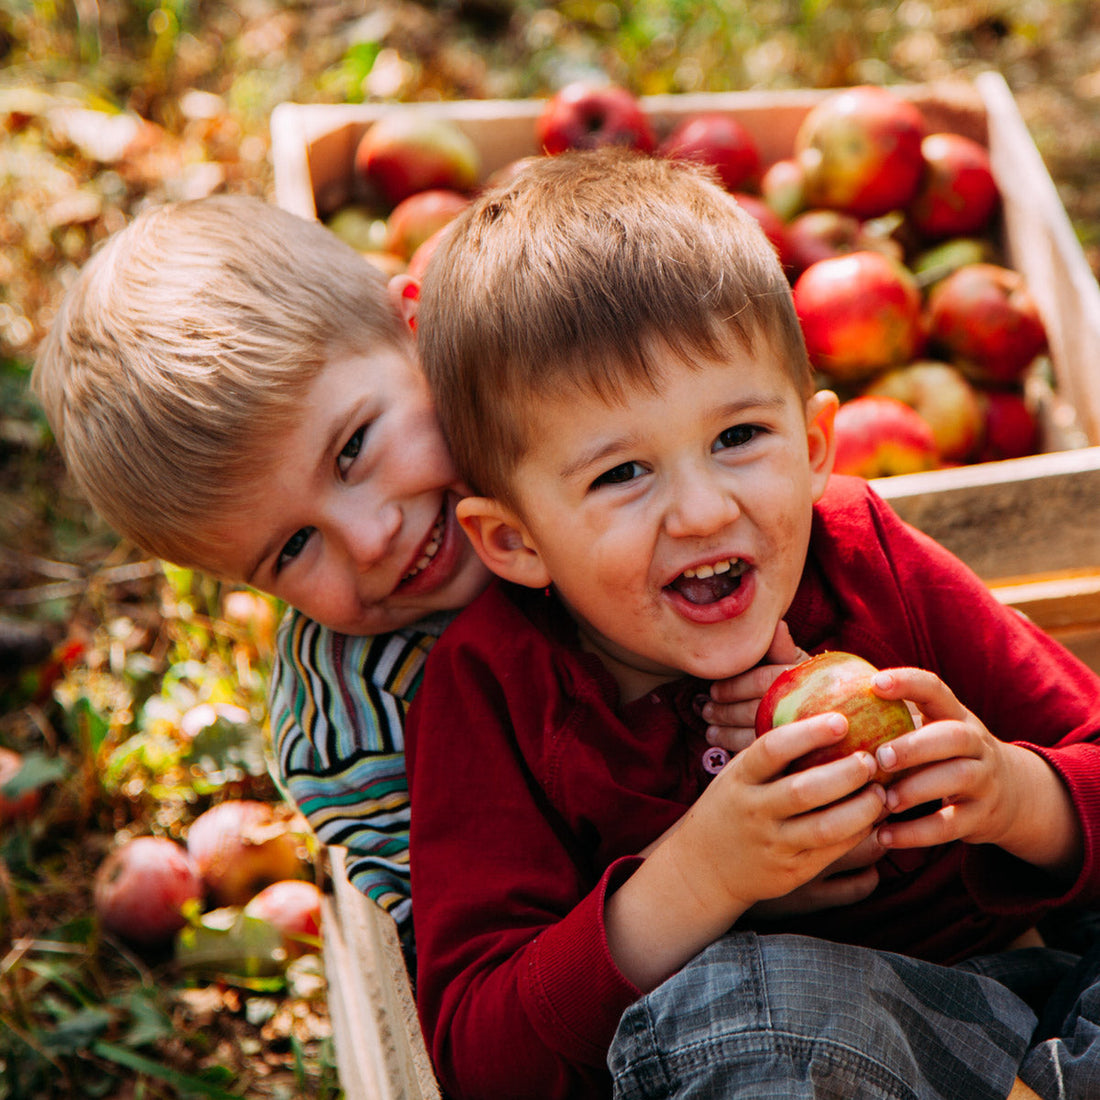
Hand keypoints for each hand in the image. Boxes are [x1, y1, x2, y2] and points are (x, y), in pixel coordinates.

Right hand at [679, 711, 886, 914]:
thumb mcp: (738, 775)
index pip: (771, 749)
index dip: (807, 733)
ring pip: (825, 828)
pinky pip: (832, 853)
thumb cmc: (732, 807)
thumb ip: (771, 754)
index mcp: (739, 778)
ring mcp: (772, 844)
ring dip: (861, 809)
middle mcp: (754, 810)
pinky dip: (858, 835)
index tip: (840, 720)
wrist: (705, 867)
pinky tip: (872, 819)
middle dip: (845, 773)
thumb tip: (824, 714)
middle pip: (804, 790)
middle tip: (871, 759)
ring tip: (880, 792)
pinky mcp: (791, 873)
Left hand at [703, 621, 807, 753]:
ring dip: (726, 730)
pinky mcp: (795, 756)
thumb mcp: (797, 662)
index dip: (735, 686)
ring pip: (755, 734)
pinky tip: (717, 739)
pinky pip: (758, 752)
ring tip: (709, 723)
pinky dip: (733, 746)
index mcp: (806, 679)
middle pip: (757, 710)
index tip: (713, 690)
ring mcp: (802, 734)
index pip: (765, 681)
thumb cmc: (807, 683)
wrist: (838, 717)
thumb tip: (776, 626)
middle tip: (706, 709)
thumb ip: (781, 648)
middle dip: (726, 711)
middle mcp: (808, 707)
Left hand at [870, 667, 1082, 876]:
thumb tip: (823, 712)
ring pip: (958, 779)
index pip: (935, 689)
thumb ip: (893, 720)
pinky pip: (951, 825)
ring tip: (882, 800)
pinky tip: (885, 836)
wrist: (1013, 796)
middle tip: (879, 757)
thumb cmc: (945, 756)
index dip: (907, 682)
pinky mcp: (982, 816)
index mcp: (954, 715)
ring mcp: (984, 780)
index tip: (874, 683)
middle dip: (915, 745)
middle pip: (953, 736)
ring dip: (916, 789)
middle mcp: (975, 743)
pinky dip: (916, 833)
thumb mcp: (931, 731)